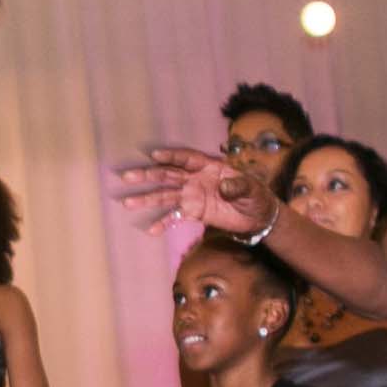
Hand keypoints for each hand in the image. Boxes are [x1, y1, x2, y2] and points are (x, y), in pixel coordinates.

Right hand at [115, 146, 276, 237]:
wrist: (258, 217)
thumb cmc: (256, 196)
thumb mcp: (253, 189)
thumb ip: (238, 186)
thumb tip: (223, 187)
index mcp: (210, 167)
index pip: (186, 158)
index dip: (171, 156)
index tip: (154, 156)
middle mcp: (196, 179)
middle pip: (168, 174)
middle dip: (147, 175)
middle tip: (127, 177)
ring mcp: (192, 196)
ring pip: (165, 195)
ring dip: (147, 198)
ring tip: (128, 203)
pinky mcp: (194, 213)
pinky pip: (175, 217)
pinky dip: (164, 222)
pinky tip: (152, 230)